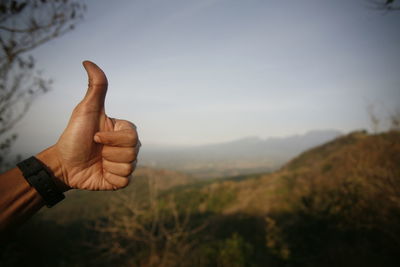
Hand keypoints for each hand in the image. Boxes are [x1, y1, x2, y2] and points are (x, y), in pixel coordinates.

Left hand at [38, 61, 139, 190]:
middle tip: (96, 149)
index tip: (95, 136)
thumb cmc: (74, 135)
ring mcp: (125, 164)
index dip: (111, 139)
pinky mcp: (120, 180)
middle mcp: (128, 147)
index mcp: (124, 131)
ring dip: (108, 164)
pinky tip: (101, 171)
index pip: (132, 137)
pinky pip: (124, 180)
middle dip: (109, 151)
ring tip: (98, 160)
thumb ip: (95, 87)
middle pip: (132, 152)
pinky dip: (110, 177)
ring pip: (129, 166)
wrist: (63, 163)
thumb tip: (88, 61)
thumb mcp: (85, 110)